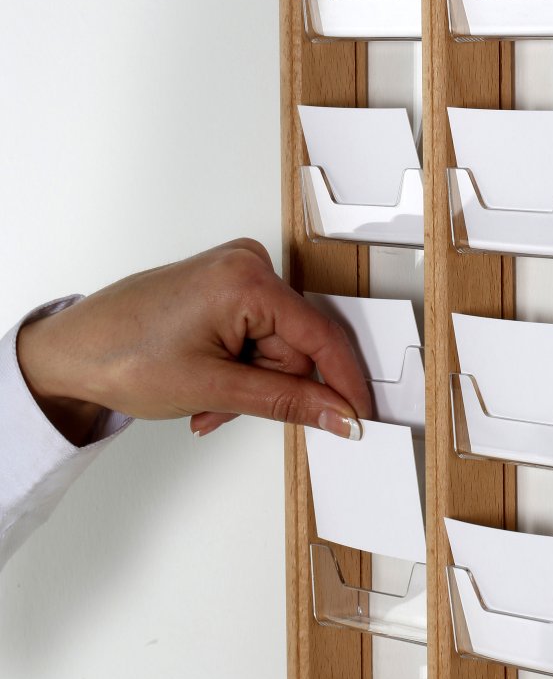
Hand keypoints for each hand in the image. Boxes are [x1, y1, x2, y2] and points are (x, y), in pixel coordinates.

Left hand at [17, 239, 370, 444]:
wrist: (68, 353)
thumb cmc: (120, 357)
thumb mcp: (213, 388)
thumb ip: (287, 401)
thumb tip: (337, 412)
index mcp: (247, 279)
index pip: (320, 335)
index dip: (342, 381)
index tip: (359, 414)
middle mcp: (246, 263)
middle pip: (295, 344)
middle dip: (268, 385)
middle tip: (223, 409)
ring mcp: (234, 271)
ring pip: (275, 344)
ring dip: (249, 381)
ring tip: (205, 398)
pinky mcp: (223, 283)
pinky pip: (257, 331)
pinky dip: (240, 364)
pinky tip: (209, 378)